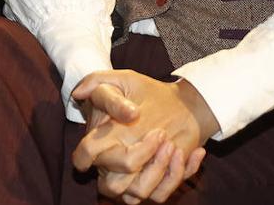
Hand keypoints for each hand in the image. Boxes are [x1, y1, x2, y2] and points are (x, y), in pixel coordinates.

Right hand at [72, 71, 214, 202]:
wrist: (180, 105)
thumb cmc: (145, 93)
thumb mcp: (123, 80)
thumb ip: (98, 82)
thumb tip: (81, 94)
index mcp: (99, 141)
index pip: (83, 157)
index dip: (87, 156)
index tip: (116, 134)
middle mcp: (112, 165)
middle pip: (113, 183)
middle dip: (140, 157)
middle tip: (160, 133)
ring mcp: (133, 178)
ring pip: (137, 195)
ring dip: (158, 171)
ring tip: (173, 145)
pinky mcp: (156, 184)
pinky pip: (161, 195)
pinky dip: (178, 175)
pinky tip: (192, 153)